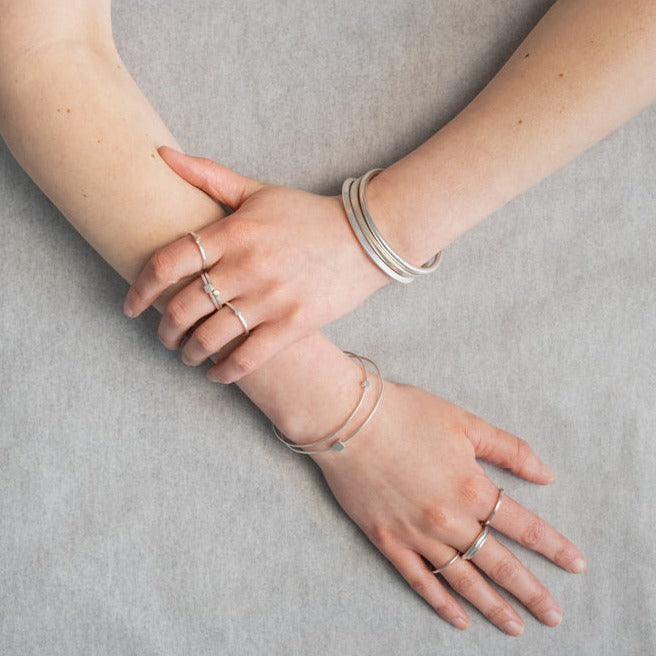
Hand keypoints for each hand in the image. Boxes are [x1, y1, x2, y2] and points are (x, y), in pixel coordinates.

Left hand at [123, 147, 388, 381]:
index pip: (169, 262)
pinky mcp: (294, 324)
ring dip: (189, 352)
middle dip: (164, 329)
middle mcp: (246, 266)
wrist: (365, 238)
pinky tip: (215, 374)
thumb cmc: (307, 215)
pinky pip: (248, 358)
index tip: (131, 306)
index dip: (141, 289)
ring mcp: (271, 298)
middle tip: (163, 335)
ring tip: (186, 355)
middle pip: (184, 306)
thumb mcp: (258, 191)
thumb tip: (161, 153)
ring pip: (211, 337)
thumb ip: (209, 175)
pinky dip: (224, 372)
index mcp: (232, 232)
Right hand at [316, 382, 585, 634]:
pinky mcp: (387, 540)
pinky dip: (440, 602)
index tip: (576, 564)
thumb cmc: (407, 414)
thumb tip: (546, 475)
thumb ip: (509, 450)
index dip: (553, 547)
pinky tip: (459, 618)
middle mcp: (449, 519)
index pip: (524, 526)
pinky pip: (419, 580)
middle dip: (531, 591)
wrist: (349, 420)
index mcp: (472, 488)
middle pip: (500, 563)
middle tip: (553, 616)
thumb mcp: (464, 423)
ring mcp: (416, 534)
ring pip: (463, 580)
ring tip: (515, 626)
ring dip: (492, 606)